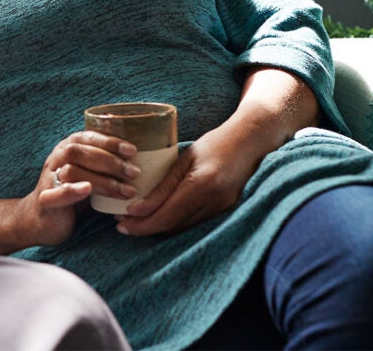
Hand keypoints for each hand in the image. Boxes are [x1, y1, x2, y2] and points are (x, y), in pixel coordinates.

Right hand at [15, 131, 139, 246]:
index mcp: (67, 148)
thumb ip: (105, 164)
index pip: (87, 137)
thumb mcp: (88, 174)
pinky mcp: (45, 200)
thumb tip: (142, 158)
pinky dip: (71, 190)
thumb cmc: (73, 194)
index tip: (133, 151)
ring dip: (102, 180)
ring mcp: (48, 179)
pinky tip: (87, 190)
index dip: (110, 141)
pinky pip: (55, 193)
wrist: (41, 221)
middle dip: (110, 160)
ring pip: (72, 171)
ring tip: (126, 191)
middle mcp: (56, 160)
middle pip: (79, 151)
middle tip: (134, 173)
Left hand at [116, 69, 317, 235]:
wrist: (251, 142)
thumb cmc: (215, 143)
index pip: (166, 215)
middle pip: (174, 226)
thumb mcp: (185, 158)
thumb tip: (137, 208)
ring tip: (136, 222)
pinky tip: (159, 218)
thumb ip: (163, 185)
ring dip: (159, 228)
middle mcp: (215, 202)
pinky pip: (194, 224)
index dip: (142, 224)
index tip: (120, 223)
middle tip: (122, 225)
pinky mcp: (226, 212)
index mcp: (203, 184)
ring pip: (183, 229)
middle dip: (146, 229)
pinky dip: (175, 224)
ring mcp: (223, 209)